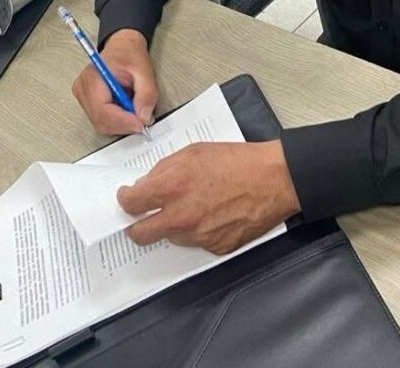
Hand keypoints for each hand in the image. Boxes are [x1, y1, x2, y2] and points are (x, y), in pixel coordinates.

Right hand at [71, 29, 157, 135]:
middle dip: (124, 125)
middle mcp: (83, 88)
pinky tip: (127, 109)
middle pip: (101, 121)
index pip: (102, 110)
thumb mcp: (144, 70)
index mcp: (93, 77)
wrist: (122, 47)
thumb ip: (147, 94)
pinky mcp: (88, 103)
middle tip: (143, 119)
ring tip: (135, 109)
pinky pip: (102, 121)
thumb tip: (143, 116)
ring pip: (102, 124)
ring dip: (122, 124)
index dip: (122, 121)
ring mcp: (83, 97)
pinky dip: (118, 121)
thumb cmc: (129, 54)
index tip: (141, 124)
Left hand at [118, 140, 301, 254]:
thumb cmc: (238, 161)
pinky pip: (195, 242)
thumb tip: (147, 183)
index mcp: (172, 187)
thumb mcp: (194, 152)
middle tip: (140, 217)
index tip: (127, 198)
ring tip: (191, 207)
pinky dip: (196, 231)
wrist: (274, 179)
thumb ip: (164, 169)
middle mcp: (181, 216)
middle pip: (141, 234)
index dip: (126, 200)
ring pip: (170, 238)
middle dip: (136, 225)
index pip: (131, 204)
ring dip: (171, 225)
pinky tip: (210, 214)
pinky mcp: (216, 248)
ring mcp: (199, 236)